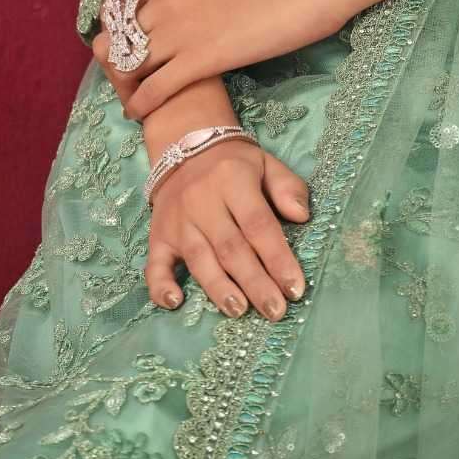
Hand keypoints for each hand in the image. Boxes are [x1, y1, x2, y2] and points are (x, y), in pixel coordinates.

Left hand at [91, 0, 357, 120]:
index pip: (117, 4)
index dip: (115, 27)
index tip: (124, 42)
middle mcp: (165, 3)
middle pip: (114, 38)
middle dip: (113, 60)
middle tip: (125, 77)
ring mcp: (180, 32)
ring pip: (127, 66)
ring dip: (124, 85)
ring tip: (131, 97)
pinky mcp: (200, 60)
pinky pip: (155, 89)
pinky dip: (142, 104)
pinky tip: (140, 114)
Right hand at [144, 136, 310, 321]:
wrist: (182, 147)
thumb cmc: (233, 165)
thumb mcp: (267, 164)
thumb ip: (287, 188)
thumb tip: (302, 216)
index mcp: (232, 180)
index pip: (258, 225)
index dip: (278, 259)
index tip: (295, 288)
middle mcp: (201, 202)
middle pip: (231, 249)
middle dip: (255, 283)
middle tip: (275, 311)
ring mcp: (177, 222)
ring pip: (199, 259)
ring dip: (219, 288)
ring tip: (239, 311)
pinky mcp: (158, 236)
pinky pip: (155, 263)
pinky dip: (160, 285)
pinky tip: (173, 303)